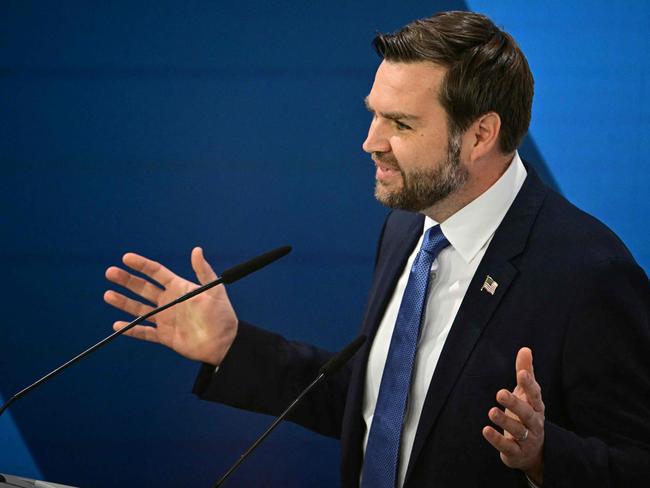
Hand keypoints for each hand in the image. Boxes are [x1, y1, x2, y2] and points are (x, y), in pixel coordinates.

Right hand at [104, 247, 237, 365]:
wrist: (224, 342)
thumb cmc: (222, 314)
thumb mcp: (214, 290)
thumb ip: (203, 271)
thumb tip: (197, 249)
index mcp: (179, 288)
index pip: (156, 272)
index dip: (141, 265)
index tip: (126, 258)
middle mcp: (169, 302)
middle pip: (143, 288)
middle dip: (127, 280)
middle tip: (110, 273)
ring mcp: (165, 319)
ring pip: (139, 309)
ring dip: (123, 302)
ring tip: (108, 295)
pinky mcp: (165, 336)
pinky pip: (144, 332)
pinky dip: (131, 329)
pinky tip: (117, 325)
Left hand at [482, 347, 544, 484]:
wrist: (535, 452)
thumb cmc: (527, 416)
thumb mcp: (527, 395)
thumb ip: (525, 372)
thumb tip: (525, 349)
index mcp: (536, 407)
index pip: (535, 394)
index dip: (529, 384)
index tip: (522, 373)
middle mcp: (535, 423)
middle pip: (527, 413)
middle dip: (515, 403)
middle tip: (500, 393)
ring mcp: (527, 439)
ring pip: (518, 430)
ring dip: (505, 421)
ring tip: (491, 412)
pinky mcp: (517, 453)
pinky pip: (508, 447)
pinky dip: (497, 439)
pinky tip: (485, 430)